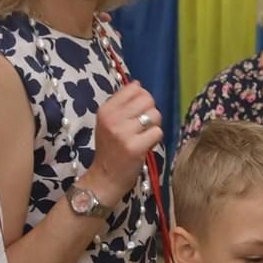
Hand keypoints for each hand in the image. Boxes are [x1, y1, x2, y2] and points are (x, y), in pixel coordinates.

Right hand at [87, 82, 160, 203]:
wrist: (104, 178)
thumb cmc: (109, 149)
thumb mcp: (108, 122)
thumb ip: (122, 104)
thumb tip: (138, 84)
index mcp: (106, 109)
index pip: (134, 88)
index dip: (142, 98)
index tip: (137, 111)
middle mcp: (113, 118)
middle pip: (148, 99)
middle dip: (151, 111)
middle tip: (143, 126)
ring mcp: (124, 133)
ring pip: (155, 115)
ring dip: (154, 126)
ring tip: (143, 136)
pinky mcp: (135, 147)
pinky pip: (157, 132)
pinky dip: (155, 139)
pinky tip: (145, 145)